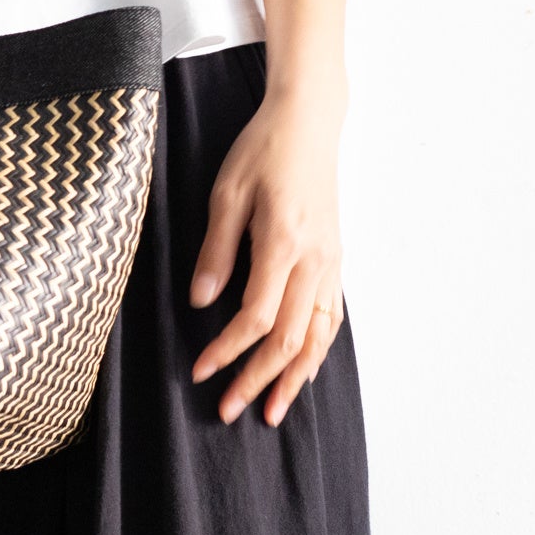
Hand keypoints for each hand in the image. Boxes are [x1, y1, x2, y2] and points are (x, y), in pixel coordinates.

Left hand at [188, 88, 346, 426]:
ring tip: (272, 410)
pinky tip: (302, 370)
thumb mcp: (227, 193)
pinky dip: (317, 350)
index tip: (201, 373)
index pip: (255, 318)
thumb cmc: (263, 151)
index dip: (227, 352)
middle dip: (258, 380)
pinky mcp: (335, 259)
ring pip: (318, 336)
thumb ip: (215, 250)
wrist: (309, 123)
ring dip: (295, 378)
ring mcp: (330, 262)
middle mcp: (313, 260)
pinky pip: (331, 317)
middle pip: (289, 339)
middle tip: (229, 410)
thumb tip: (200, 302)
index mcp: (283, 243)